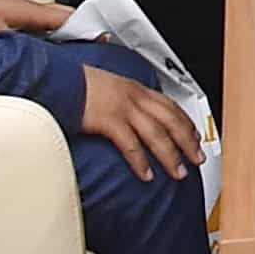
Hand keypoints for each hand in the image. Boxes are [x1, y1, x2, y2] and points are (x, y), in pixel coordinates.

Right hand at [77, 66, 206, 183]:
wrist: (58, 79)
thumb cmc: (77, 85)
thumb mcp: (107, 87)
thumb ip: (122, 99)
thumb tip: (130, 114)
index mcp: (136, 88)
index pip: (170, 106)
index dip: (186, 122)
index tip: (196, 136)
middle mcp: (135, 96)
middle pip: (170, 120)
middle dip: (188, 141)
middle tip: (197, 159)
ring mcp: (124, 108)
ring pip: (157, 134)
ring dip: (171, 156)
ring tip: (179, 172)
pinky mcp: (109, 120)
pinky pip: (131, 145)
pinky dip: (141, 162)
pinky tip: (147, 174)